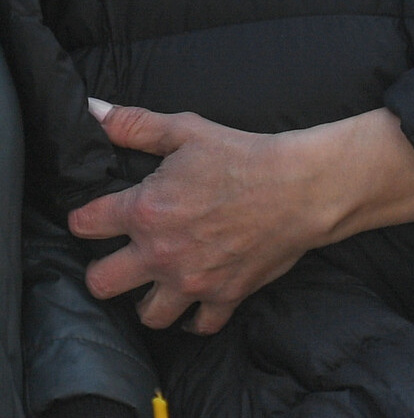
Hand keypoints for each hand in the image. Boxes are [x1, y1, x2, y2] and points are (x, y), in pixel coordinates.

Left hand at [69, 102, 413, 332]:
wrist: (303, 187)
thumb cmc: (246, 156)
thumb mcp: (188, 132)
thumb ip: (135, 125)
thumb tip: (93, 111)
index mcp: (145, 210)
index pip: (85, 224)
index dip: (86, 218)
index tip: (96, 217)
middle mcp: (160, 253)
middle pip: (101, 283)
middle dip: (105, 271)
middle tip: (122, 259)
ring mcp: (192, 280)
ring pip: (147, 315)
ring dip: (150, 301)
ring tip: (159, 285)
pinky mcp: (224, 296)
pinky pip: (200, 326)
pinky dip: (197, 319)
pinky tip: (197, 304)